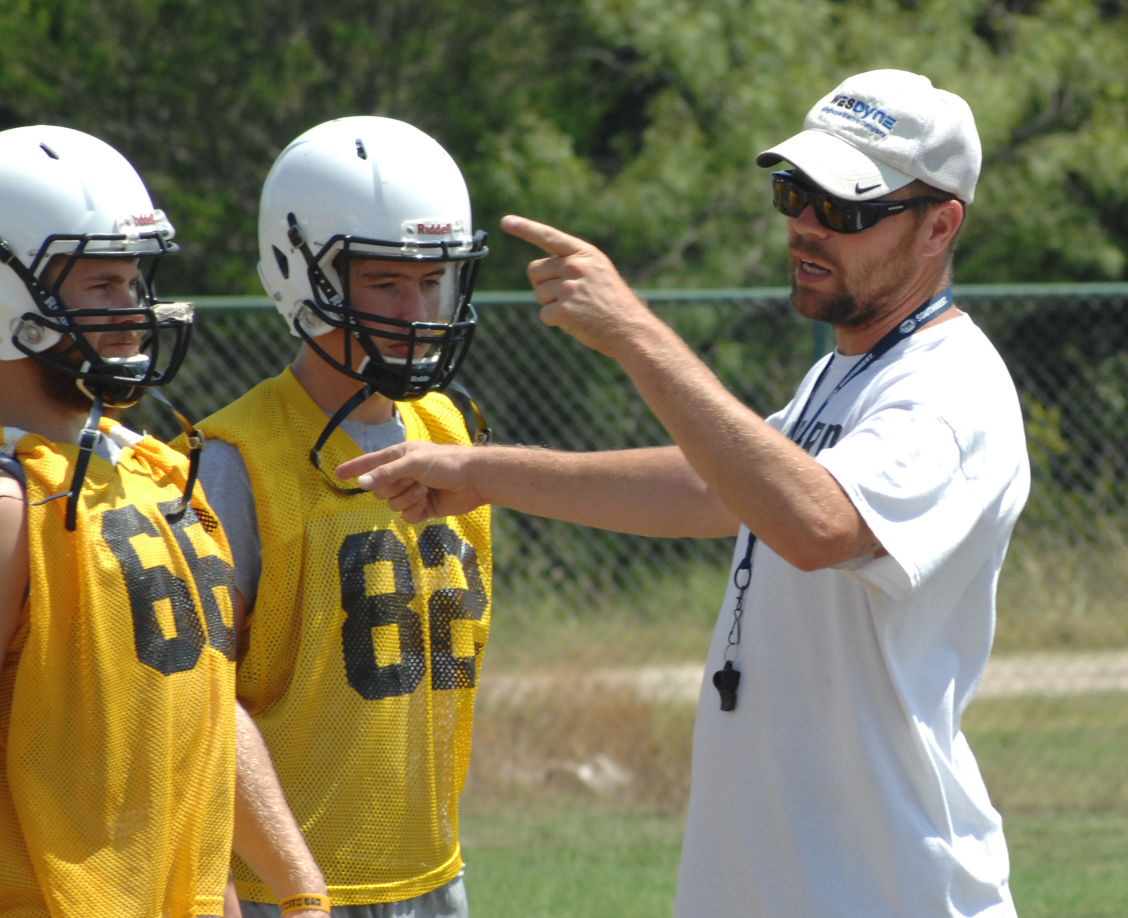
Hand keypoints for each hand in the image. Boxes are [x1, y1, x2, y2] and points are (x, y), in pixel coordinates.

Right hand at [336, 442, 484, 522]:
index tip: (338, 473)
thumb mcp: (413, 463)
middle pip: (379, 490)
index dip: (354, 468)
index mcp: (398, 456)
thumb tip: (361, 483)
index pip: (369, 463)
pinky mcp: (422, 508)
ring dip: (408, 499)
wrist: (474, 479)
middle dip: (395, 488)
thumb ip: (386, 473)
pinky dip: (415, 511)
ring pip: (392, 504)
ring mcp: (412, 492)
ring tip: (425, 491)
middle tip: (414, 481)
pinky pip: (406, 516)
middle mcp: (403, 474)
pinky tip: (428, 504)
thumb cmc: (447, 462)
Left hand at [501, 214, 656, 357]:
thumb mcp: (598, 272)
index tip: (505, 221)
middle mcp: (576, 266)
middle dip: (544, 284)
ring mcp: (570, 288)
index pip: (550, 236)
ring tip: (577, 308)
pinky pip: (545, 314)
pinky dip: (556, 321)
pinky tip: (576, 321)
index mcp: (585, 254)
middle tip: (568, 295)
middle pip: (535, 270)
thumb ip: (572, 264)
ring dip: (552, 304)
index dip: (525, 228)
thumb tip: (537, 269)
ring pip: (539, 293)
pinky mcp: (565, 310)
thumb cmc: (612, 303)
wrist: (631, 329)